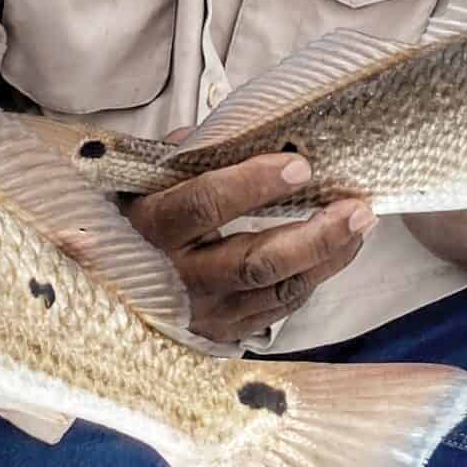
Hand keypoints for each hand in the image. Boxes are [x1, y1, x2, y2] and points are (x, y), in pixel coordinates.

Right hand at [125, 152, 373, 345]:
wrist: (106, 290)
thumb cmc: (131, 221)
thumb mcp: (138, 181)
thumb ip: (179, 157)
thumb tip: (224, 133)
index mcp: (151, 228)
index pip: (203, 205)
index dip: (251, 185)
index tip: (298, 165)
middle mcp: (178, 278)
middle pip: (254, 262)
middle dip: (313, 236)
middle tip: (355, 209)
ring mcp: (204, 312)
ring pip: (276, 291)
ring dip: (326, 258)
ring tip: (361, 225)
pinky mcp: (222, 333)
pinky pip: (277, 310)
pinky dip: (313, 280)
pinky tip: (339, 252)